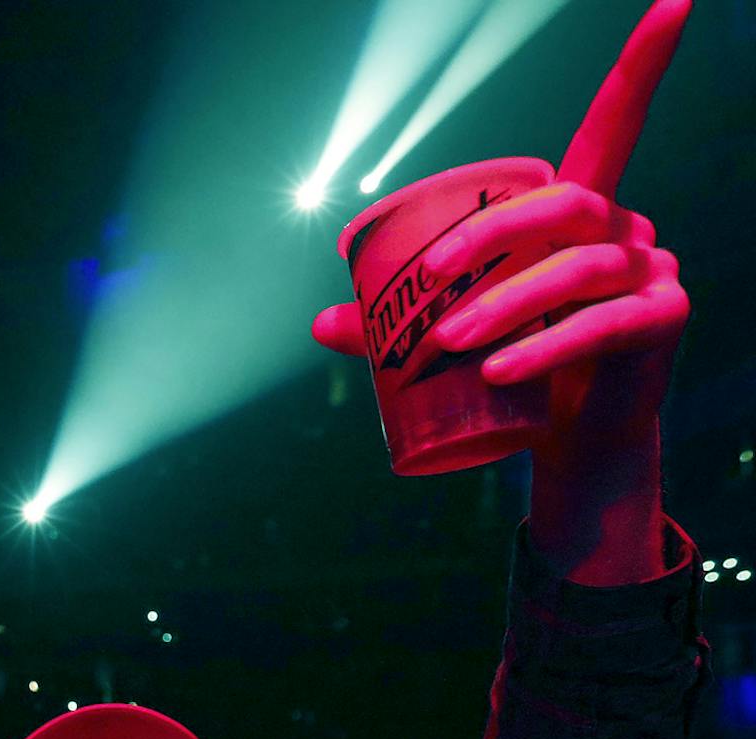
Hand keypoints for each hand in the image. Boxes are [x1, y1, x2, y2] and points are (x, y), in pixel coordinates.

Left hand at [312, 0, 690, 454]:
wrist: (567, 439)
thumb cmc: (515, 369)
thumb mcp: (455, 339)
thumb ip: (394, 328)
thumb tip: (319, 323)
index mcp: (578, 213)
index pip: (614, 123)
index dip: (643, 64)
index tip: (675, 0)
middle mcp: (623, 229)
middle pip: (564, 203)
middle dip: (491, 234)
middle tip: (430, 281)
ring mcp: (651, 273)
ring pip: (577, 269)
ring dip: (506, 302)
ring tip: (451, 342)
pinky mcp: (663, 322)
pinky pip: (603, 326)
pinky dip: (546, 347)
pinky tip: (501, 370)